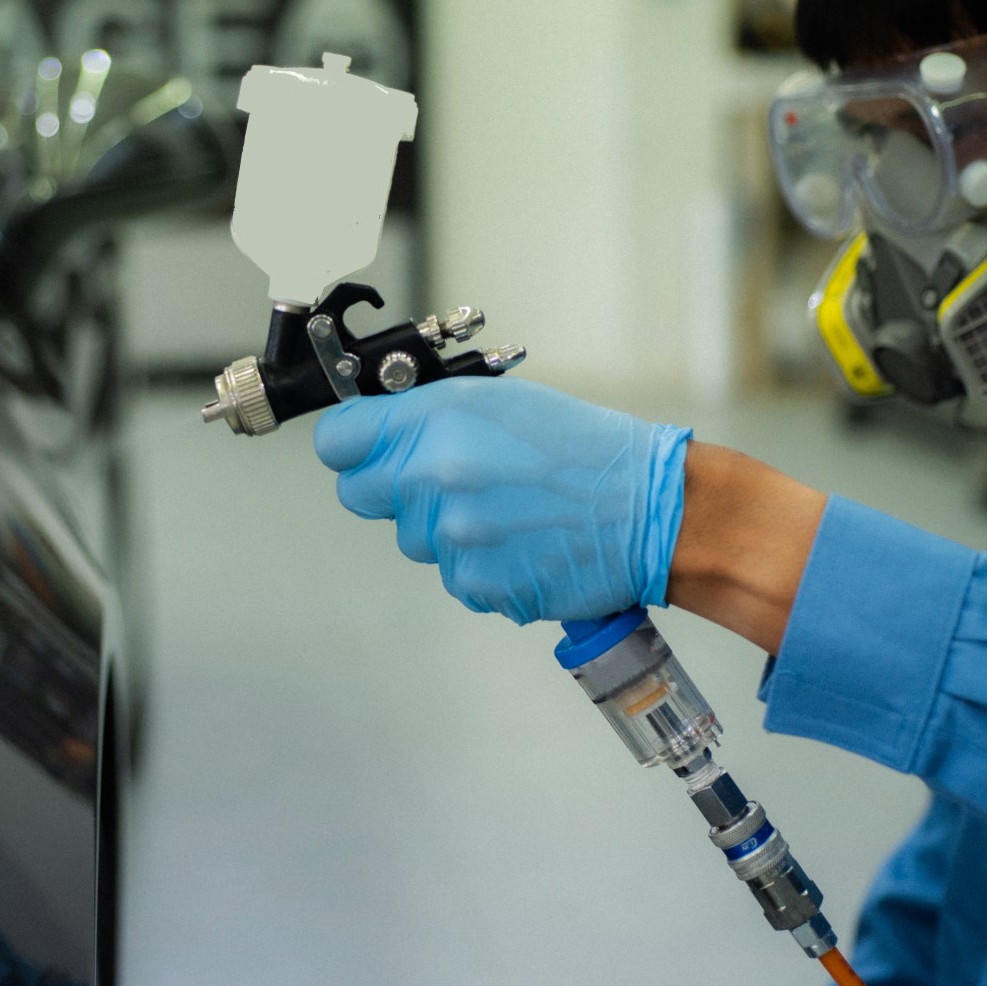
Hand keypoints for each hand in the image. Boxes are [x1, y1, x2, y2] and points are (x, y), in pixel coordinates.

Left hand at [312, 377, 690, 624]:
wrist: (649, 510)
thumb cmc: (583, 449)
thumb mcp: (500, 401)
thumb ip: (428, 416)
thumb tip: (379, 429)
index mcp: (435, 420)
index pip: (337, 441)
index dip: (351, 445)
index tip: (363, 449)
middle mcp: (433, 477)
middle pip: (359, 495)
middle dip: (391, 490)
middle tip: (443, 482)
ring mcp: (451, 537)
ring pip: (413, 539)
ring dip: (445, 530)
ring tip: (506, 510)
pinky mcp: (475, 584)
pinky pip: (455, 576)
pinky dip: (482, 564)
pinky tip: (523, 542)